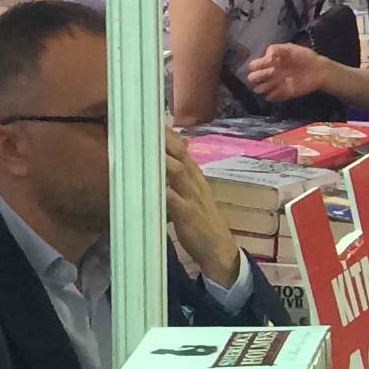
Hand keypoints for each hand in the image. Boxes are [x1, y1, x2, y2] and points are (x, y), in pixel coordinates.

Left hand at [161, 131, 244, 285]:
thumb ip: (181, 176)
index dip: (168, 135)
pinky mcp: (189, 216)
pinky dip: (168, 193)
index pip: (181, 150)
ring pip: (179, 174)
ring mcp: (193, 198)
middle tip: (148, 126)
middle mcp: (195, 183)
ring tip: (150, 149)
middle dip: (165, 141)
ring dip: (165, 161)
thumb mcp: (193, 193)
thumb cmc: (202, 219)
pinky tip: (158, 186)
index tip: (152, 120)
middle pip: (180, 156)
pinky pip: (177, 202)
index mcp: (195, 176)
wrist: (219, 248)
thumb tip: (166, 158)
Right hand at [245, 43, 339, 99]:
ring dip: (263, 87)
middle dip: (258, 76)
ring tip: (275, 82)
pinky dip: (272, 95)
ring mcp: (275, 84)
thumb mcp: (289, 48)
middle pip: (252, 78)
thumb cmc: (304, 56)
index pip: (253, 65)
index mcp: (269, 61)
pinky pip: (271, 97)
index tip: (268, 63)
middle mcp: (270, 73)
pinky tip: (280, 88)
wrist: (318, 69)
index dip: (256, 65)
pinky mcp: (282, 93)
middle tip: (272, 72)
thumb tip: (265, 56)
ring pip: (259, 89)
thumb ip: (276, 49)